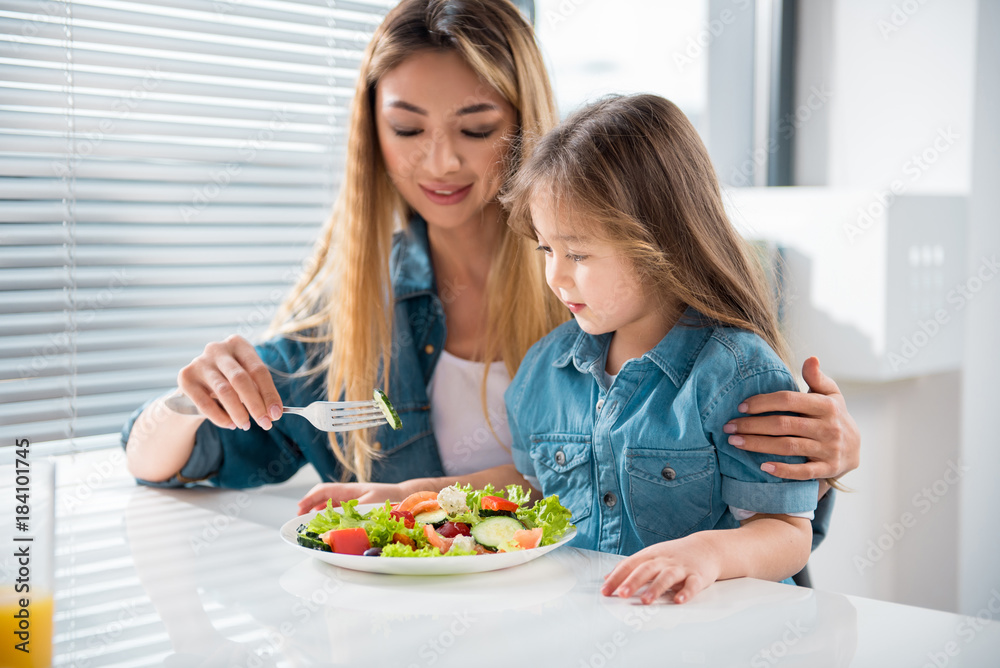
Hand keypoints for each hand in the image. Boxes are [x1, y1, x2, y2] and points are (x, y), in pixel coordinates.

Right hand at [176, 335, 282, 431]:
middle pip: (241, 379)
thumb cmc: (229, 378)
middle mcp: (217, 349)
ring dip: (238, 412)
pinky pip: (205, 403)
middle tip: (265, 423)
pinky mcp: (186, 377)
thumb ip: (259, 391)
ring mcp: (200, 362)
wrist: (198, 381)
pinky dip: (220, 417)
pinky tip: (230, 424)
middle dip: (255, 405)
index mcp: (238, 344)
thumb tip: (274, 413)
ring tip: (246, 425)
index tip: (276, 414)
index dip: (269, 394)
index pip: (258, 370)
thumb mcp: (245, 378)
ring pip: (224, 391)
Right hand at [297, 482, 407, 514]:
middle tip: (298, 517)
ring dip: (316, 509)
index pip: (324, 490)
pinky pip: (336, 507)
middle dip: (308, 504)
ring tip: (305, 520)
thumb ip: (354, 513)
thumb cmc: (390, 499)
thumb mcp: (371, 506)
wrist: (405, 497)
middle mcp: (348, 493)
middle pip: (322, 495)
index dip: (309, 498)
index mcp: (349, 490)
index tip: (299, 508)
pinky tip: (323, 520)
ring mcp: (351, 499)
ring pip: (328, 501)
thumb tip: (337, 521)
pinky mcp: (356, 505)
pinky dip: (326, 512)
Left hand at [601, 534, 721, 604]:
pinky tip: (679, 600)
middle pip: (646, 570)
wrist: (706, 548)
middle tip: (621, 594)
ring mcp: (680, 568)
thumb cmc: (674, 555)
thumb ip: (629, 567)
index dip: (616, 578)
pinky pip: (692, 585)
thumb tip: (607, 577)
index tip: (605, 591)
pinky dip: (686, 592)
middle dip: (632, 582)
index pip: (629, 565)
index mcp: (650, 556)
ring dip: (656, 588)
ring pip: (667, 577)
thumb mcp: (650, 556)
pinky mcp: (697, 576)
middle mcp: (663, 561)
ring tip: (646, 601)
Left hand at [724, 357, 859, 481]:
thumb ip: (817, 377)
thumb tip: (810, 358)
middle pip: (783, 425)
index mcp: (826, 405)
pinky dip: (782, 470)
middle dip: (752, 425)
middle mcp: (829, 427)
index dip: (763, 402)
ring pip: (788, 447)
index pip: (788, 400)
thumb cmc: (833, 415)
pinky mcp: (828, 469)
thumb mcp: (830, 394)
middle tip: (728, 427)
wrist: (855, 448)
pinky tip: (762, 466)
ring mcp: (829, 449)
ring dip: (758, 445)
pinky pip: (803, 472)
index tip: (741, 406)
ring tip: (735, 442)